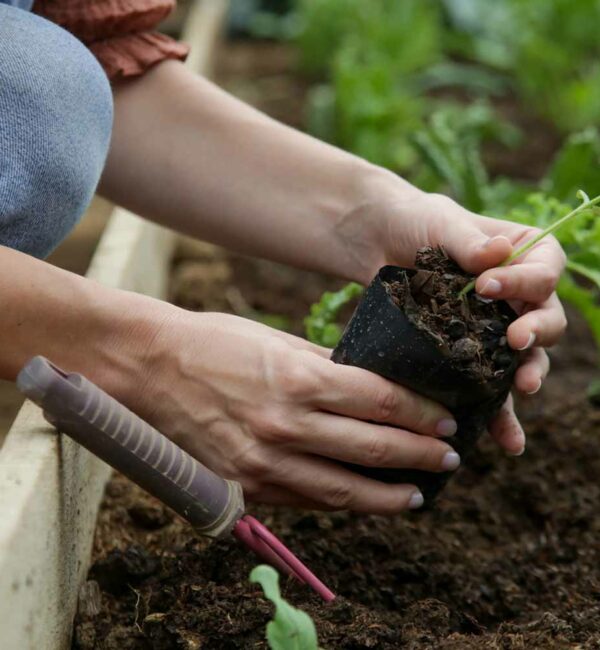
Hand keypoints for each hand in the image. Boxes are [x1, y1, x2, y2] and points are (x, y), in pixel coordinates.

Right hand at [131, 311, 462, 513]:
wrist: (152, 367)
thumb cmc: (216, 343)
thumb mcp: (277, 341)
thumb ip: (326, 367)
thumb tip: (371, 385)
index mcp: (299, 379)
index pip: (381, 401)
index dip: (421, 413)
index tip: (446, 420)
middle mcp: (287, 424)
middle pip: (374, 447)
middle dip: (421, 455)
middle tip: (449, 458)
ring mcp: (264, 461)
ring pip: (344, 490)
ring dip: (390, 495)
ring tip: (419, 494)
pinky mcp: (244, 485)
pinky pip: (305, 501)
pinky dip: (341, 504)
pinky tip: (364, 502)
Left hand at [352, 187, 566, 455]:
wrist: (377, 242)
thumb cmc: (414, 220)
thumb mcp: (440, 222)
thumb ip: (468, 240)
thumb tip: (498, 254)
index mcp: (522, 253)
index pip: (544, 271)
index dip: (525, 282)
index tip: (486, 287)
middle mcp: (517, 294)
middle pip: (545, 318)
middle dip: (536, 333)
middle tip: (516, 340)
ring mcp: (494, 325)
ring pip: (525, 357)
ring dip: (529, 374)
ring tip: (522, 388)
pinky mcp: (469, 352)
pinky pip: (490, 384)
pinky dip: (499, 411)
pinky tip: (504, 439)